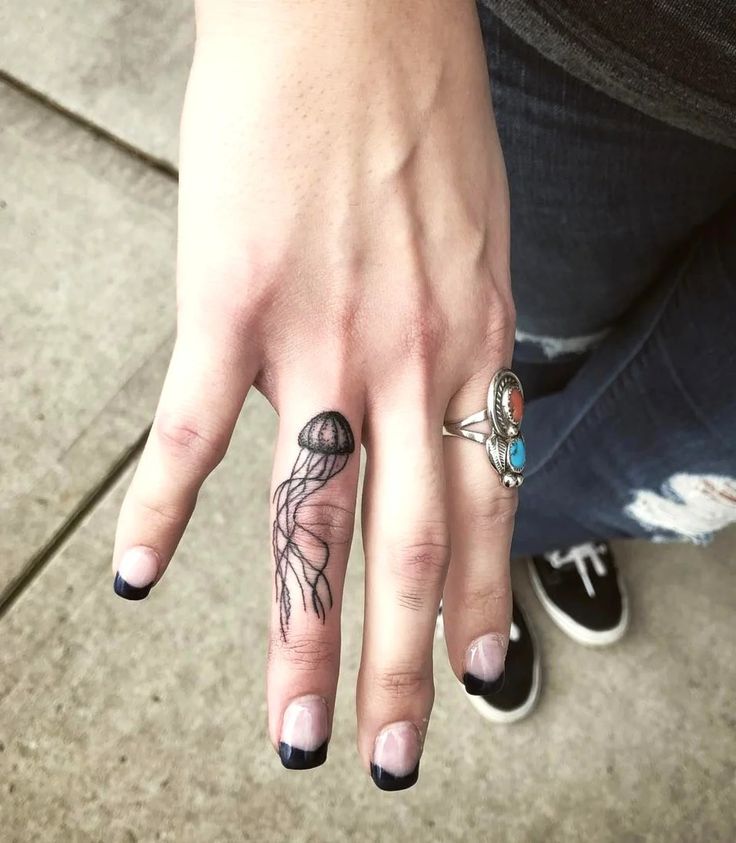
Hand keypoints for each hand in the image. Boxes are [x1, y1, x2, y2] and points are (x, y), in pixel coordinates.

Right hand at [112, 0, 516, 787]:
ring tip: (295, 728)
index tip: (488, 678)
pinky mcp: (232, 303)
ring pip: (317, 517)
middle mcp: (409, 364)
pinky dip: (158, 510)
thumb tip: (447, 411)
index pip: (488, 506)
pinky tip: (134, 579)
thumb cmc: (418, 116)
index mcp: (470, 347)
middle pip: (413, 545)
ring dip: (302, 635)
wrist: (356, 14)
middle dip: (408, 665)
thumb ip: (463, 340)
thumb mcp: (478, 242)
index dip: (491, 602)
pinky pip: (195, 430)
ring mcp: (321, 339)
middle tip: (397, 756)